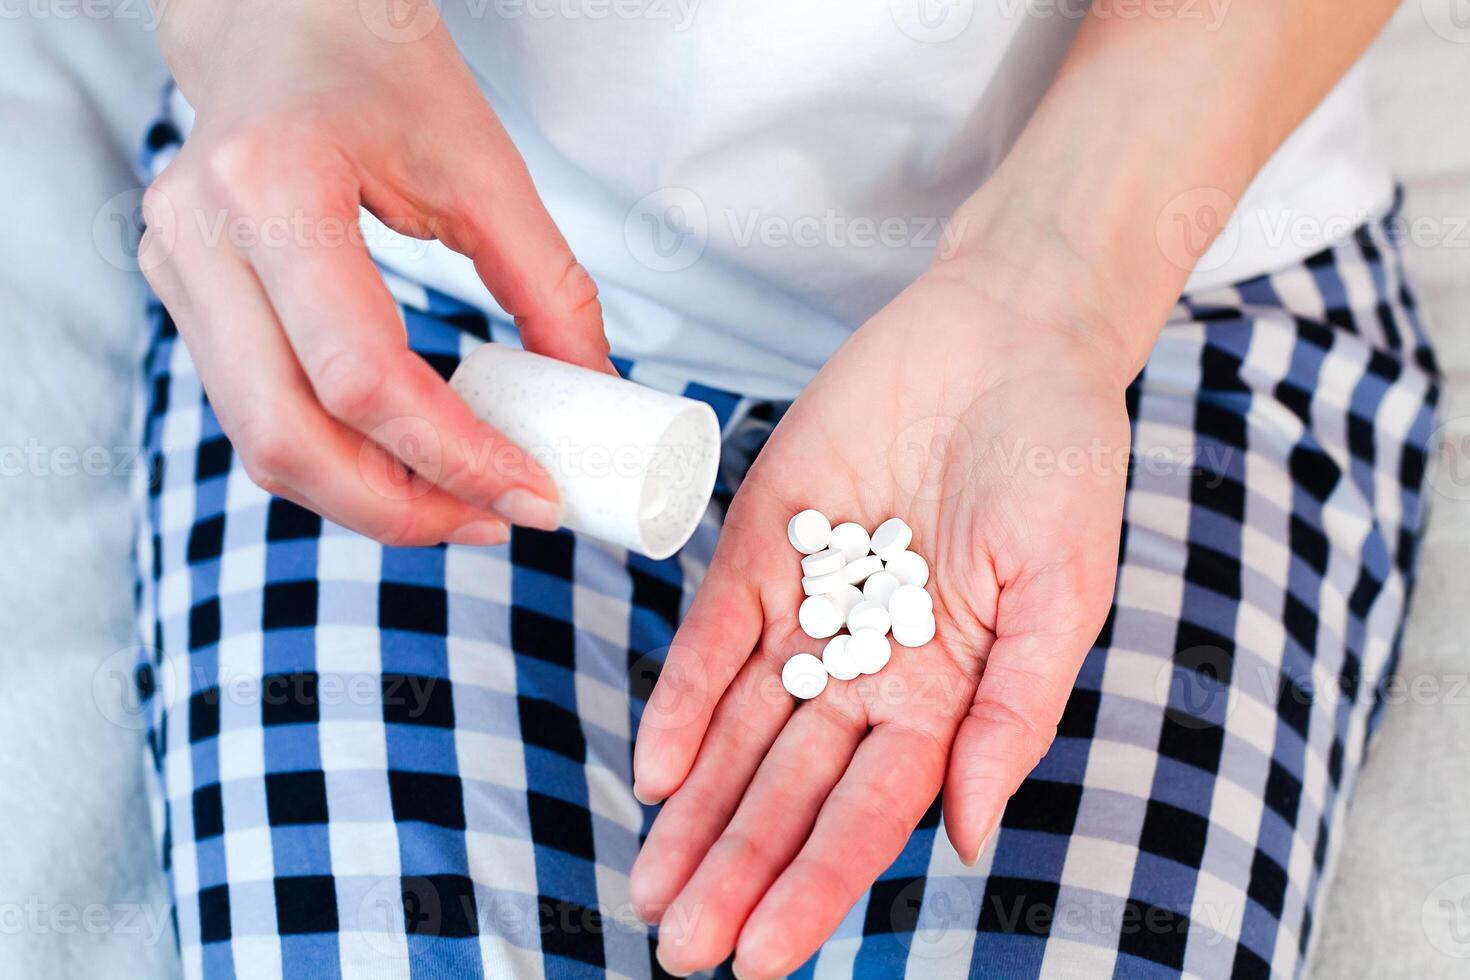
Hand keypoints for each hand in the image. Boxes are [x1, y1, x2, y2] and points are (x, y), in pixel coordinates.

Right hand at [141, 0, 609, 545]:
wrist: (281, 18)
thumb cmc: (381, 68)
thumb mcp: (486, 169)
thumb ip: (550, 287)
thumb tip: (596, 396)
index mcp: (274, 185)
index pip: (362, 376)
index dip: (455, 456)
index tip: (532, 493)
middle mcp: (201, 236)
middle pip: (287, 437)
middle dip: (400, 508)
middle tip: (492, 521)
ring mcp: (177, 270)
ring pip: (259, 444)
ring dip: (364, 498)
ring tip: (458, 505)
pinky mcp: (184, 298)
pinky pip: (255, 414)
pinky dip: (333, 458)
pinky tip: (405, 463)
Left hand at [628, 261, 1130, 976]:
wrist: (1006, 334)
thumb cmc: (1059, 458)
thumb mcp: (1060, 595)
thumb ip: (1011, 715)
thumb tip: (965, 836)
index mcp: (945, 693)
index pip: (869, 812)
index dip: (815, 883)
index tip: (763, 957)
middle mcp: (868, 666)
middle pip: (788, 787)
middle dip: (736, 866)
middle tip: (680, 946)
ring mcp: (810, 606)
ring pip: (738, 727)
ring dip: (695, 807)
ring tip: (652, 884)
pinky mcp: (763, 540)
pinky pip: (716, 632)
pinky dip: (683, 696)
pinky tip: (655, 767)